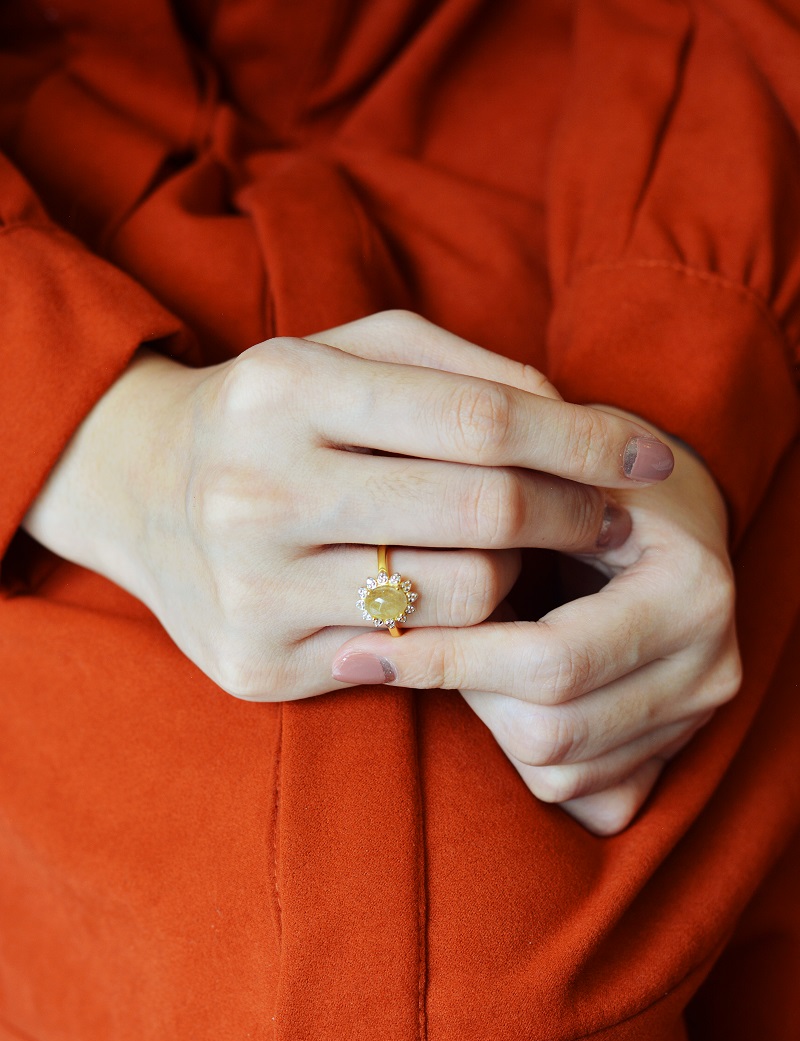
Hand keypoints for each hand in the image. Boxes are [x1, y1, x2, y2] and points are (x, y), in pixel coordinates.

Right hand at [22, 312, 670, 702]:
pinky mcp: (257, 665)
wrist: (139, 494)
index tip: (649, 456)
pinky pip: (412, 659)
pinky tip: (452, 602)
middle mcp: (258, 492)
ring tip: (506, 553)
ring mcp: (252, 590)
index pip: (483, 420)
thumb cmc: (274, 415)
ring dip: (517, 576)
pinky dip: (459, 631)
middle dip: (576, 514)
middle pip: (484, 512)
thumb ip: (461, 368)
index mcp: (284, 391)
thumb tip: (574, 419)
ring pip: (464, 598)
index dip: (585, 442)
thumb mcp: (347, 353)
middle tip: (610, 517)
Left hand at [332, 405, 740, 836]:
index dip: (448, 658)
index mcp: (691, 591)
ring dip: (489, 720)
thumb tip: (383, 581)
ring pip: (556, 770)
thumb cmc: (588, 479)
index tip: (361, 649)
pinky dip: (524, 753)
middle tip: (414, 647)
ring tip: (468, 656)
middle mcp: (711, 665)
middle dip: (466, 691)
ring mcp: (699, 717)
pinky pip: (581, 793)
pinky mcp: (676, 752)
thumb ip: (485, 511)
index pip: (549, 659)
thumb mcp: (544, 474)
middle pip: (548, 731)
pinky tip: (505, 695)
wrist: (665, 511)